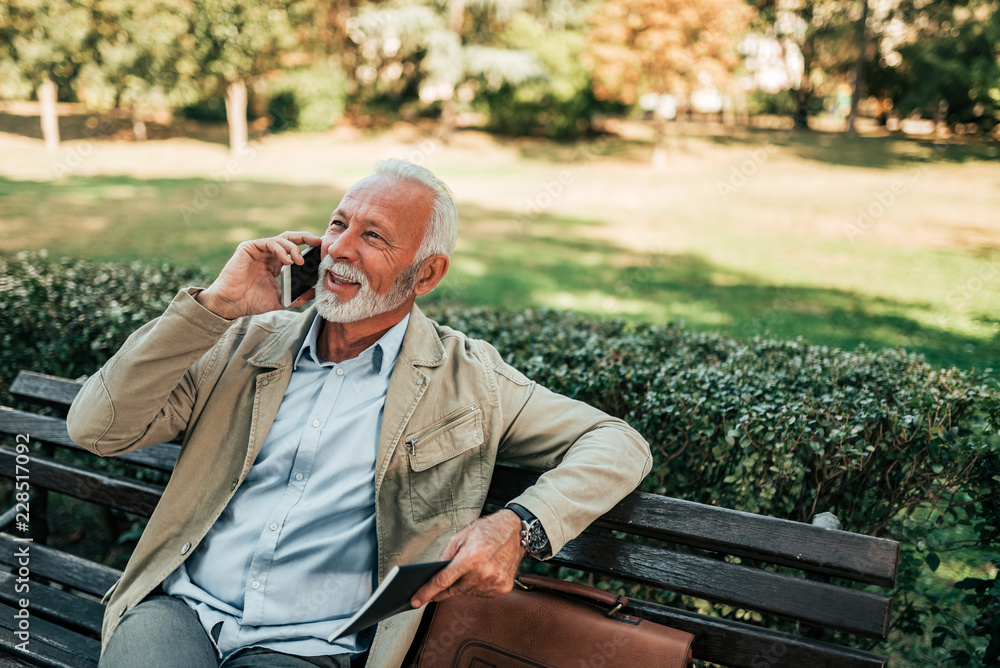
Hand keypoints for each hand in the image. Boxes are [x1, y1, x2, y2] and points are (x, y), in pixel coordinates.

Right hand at [196, 231, 321, 318]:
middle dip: (306, 238)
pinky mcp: (249, 247)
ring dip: (294, 248)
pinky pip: (269, 243)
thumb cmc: (252, 301)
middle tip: (319, 242)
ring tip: (299, 261)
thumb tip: (315, 293)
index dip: (309, 248)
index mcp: (276, 263)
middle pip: (290, 238)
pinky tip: (288, 261)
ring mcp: (259, 249)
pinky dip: (281, 249)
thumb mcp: (281, 299)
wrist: (231, 304)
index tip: (322, 251)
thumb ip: (297, 295)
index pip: (295, 249)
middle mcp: (269, 254)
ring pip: (282, 239)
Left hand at [410, 510, 524, 608]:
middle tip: (442, 581)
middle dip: (445, 587)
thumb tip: (432, 575)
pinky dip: (476, 586)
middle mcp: (483, 573)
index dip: (426, 592)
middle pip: (454, 590)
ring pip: (467, 593)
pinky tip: (480, 573)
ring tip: (469, 569)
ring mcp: (494, 583)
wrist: (515, 531)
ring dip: (463, 585)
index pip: (442, 581)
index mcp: (470, 558)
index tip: (415, 601)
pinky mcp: (503, 588)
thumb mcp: (459, 537)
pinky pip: (481, 593)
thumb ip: (444, 557)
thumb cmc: (486, 531)